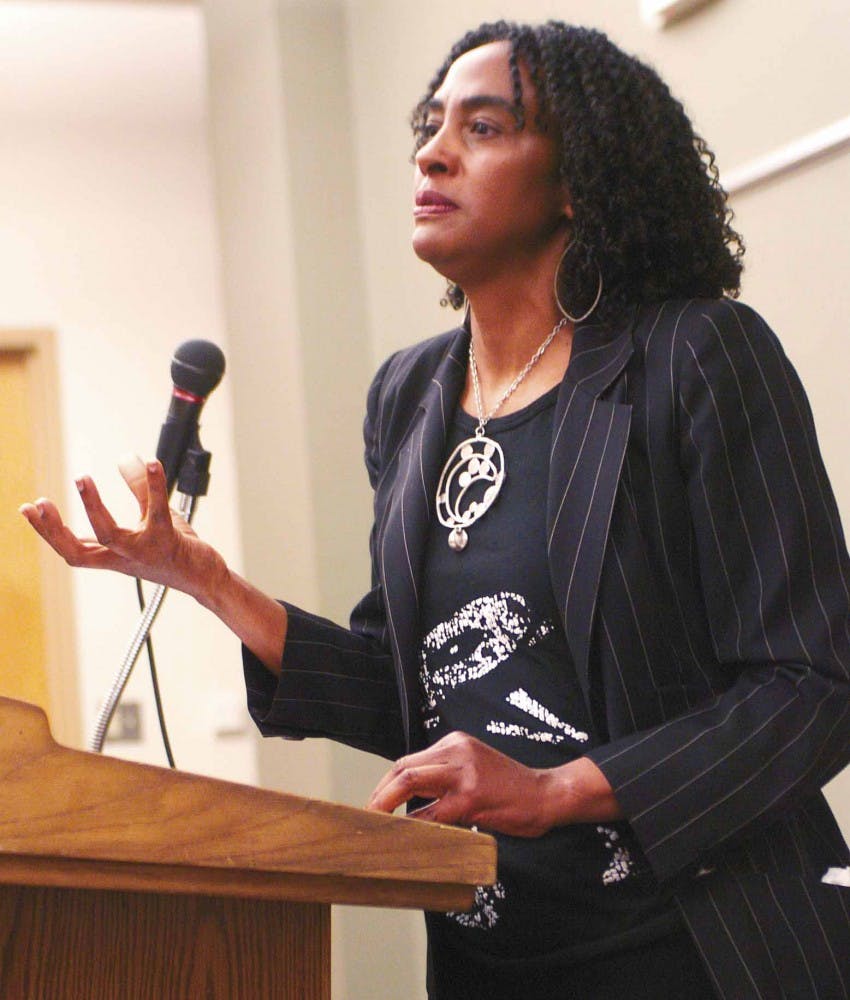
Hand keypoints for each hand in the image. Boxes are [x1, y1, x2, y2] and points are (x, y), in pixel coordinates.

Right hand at [19, 455, 225, 601]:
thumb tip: (124, 457)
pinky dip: (153, 486)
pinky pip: (157, 512)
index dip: (46, 532)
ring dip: (92, 506)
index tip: (27, 509)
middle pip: (77, 552)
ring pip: (111, 535)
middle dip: (53, 529)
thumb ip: (138, 490)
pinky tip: (152, 463)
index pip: (71, 548)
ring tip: (82, 478)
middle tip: (39, 502)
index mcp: (112, 555)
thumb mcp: (151, 518)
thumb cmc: (175, 550)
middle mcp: (123, 558)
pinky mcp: (167, 542)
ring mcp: (144, 552)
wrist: (205, 577)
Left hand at [367, 731, 622, 836]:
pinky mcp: (471, 797)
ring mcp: (463, 772)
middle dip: (378, 794)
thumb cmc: (510, 789)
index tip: (374, 805)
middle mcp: (455, 750)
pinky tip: (408, 838)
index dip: (386, 785)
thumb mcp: (474, 770)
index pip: (408, 761)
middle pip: (402, 767)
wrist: (547, 794)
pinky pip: (432, 813)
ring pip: (409, 781)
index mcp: (454, 743)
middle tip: (366, 818)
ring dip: (386, 806)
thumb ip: (445, 778)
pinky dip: (414, 827)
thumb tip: (408, 805)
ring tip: (375, 826)